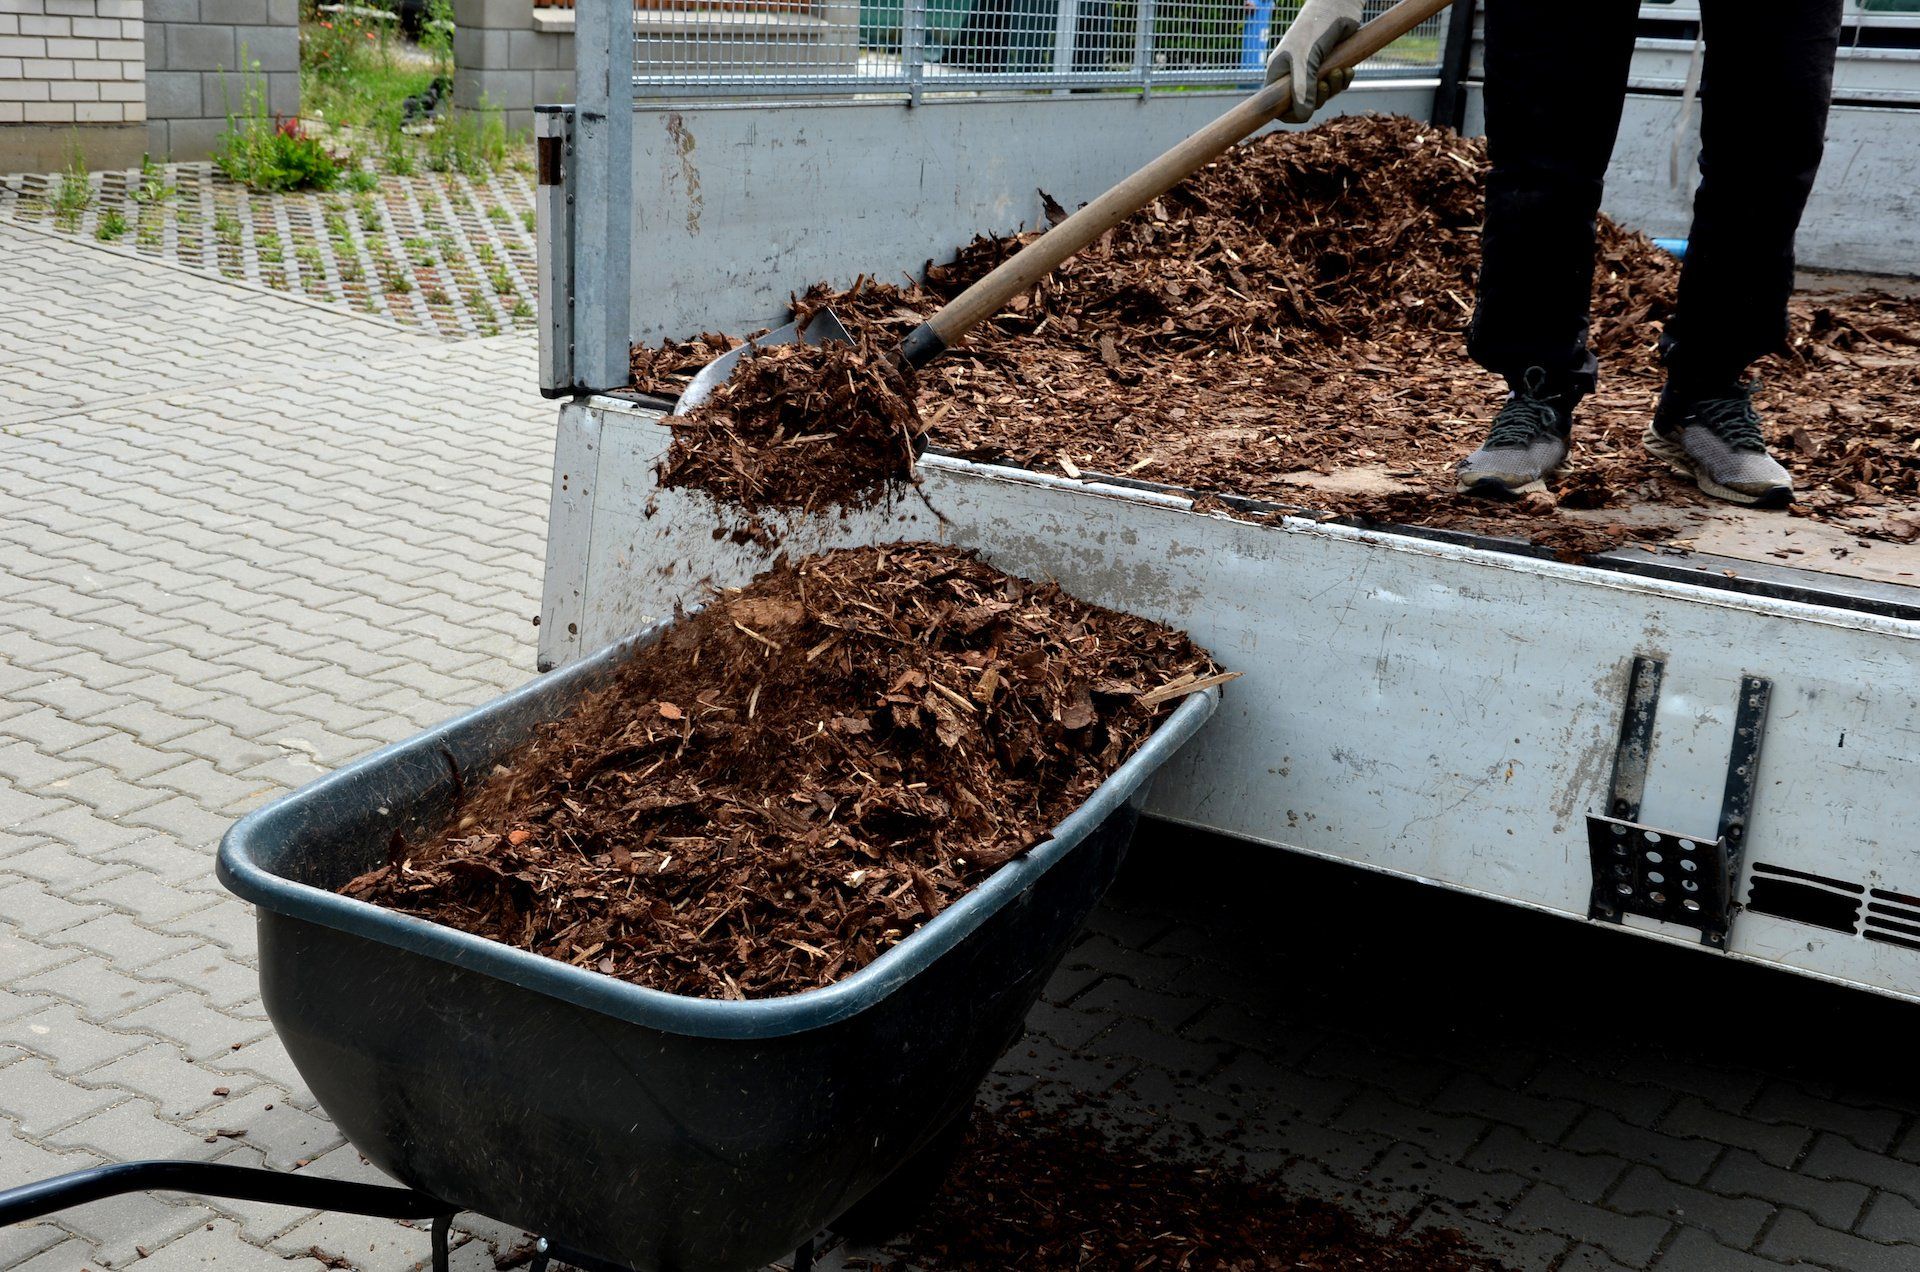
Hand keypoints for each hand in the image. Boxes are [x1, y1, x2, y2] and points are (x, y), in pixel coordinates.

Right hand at [1265, 0, 1362, 123]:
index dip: (1291, 112)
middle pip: (1304, 104)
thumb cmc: (1315, 28)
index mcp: (1280, 73)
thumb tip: (1303, 115)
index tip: (1306, 110)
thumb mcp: (1305, 59)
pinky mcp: (1330, 65)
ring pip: (1322, 95)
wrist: (1338, 5)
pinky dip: (1343, 81)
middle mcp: (1294, 74)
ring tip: (1339, 71)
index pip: (1278, 105)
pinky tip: (1348, 70)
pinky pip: (1335, 85)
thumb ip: (1302, 87)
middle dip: (1318, 97)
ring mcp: (1312, 70)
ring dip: (1334, 88)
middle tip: (1326, 83)